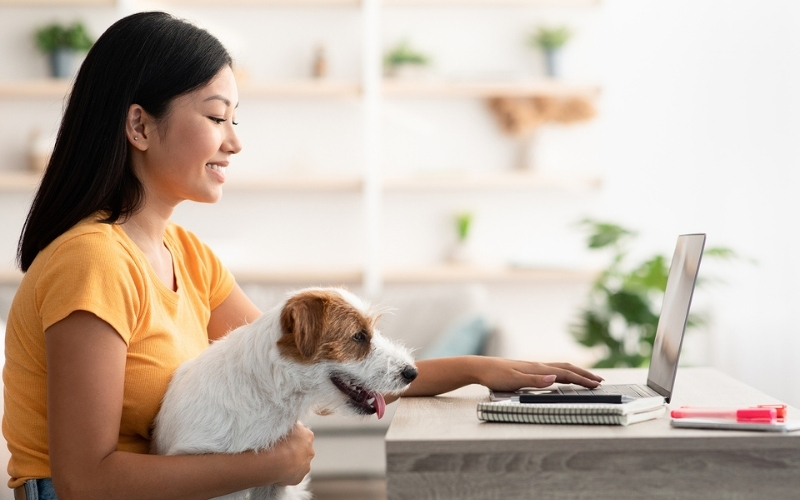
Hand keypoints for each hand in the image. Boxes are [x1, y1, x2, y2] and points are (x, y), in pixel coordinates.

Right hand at [272, 422, 314, 485]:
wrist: (274, 460)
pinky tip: (278, 470)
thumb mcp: (285, 424)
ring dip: (292, 462)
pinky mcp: (299, 478)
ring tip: (278, 461)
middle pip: (303, 450)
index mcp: (308, 436)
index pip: (303, 435)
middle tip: (281, 451)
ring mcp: (306, 466)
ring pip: (299, 463)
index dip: (293, 437)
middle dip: (294, 450)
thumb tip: (293, 422)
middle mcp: (310, 451)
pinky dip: (288, 473)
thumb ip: (291, 424)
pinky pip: (294, 475)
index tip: (285, 439)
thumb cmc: (278, 440)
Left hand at [474, 358, 602, 391]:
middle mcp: (538, 366)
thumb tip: (555, 378)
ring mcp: (534, 367)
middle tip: (600, 381)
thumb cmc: (495, 375)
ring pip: (560, 368)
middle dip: (584, 374)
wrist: (480, 367)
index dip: (582, 379)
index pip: (565, 373)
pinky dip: (564, 373)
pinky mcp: (528, 370)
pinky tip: (563, 377)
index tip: (597, 384)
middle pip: (567, 368)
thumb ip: (535, 380)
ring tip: (587, 377)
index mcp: (538, 369)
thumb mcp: (514, 380)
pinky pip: (552, 370)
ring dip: (576, 372)